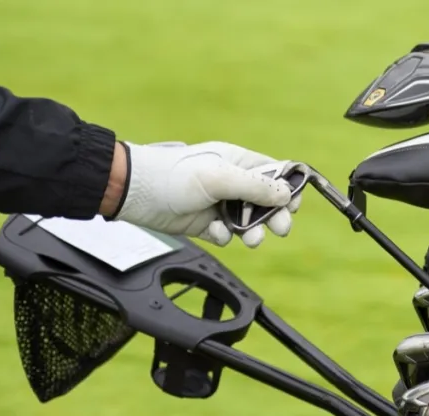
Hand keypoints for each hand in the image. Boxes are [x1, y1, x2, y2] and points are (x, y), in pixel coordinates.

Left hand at [102, 141, 301, 246]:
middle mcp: (232, 182)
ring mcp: (219, 203)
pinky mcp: (206, 224)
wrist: (135, 193)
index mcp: (238, 162)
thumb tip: (286, 195)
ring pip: (249, 222)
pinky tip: (215, 232)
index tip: (293, 204)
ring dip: (254, 232)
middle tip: (279, 228)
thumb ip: (255, 186)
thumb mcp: (219, 177)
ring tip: (251, 239)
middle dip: (275, 216)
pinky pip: (227, 235)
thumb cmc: (174, 175)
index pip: (275, 173)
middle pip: (267, 201)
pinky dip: (225, 237)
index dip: (288, 188)